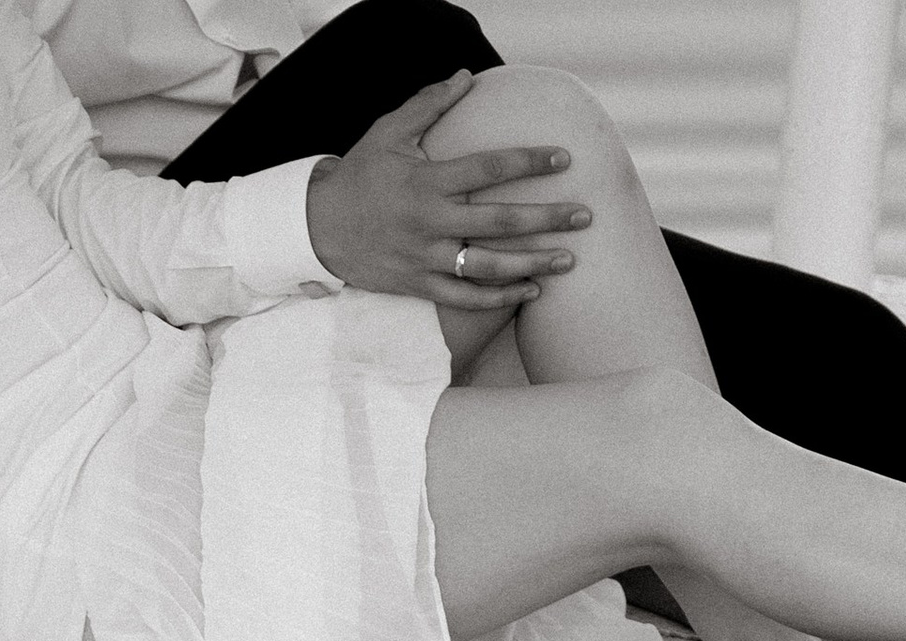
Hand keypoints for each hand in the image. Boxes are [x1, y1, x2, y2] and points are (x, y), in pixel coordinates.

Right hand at [304, 73, 590, 307]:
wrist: (320, 227)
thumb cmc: (361, 174)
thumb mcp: (389, 132)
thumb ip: (429, 105)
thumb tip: (465, 77)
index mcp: (427, 180)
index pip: (488, 168)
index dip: (529, 161)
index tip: (564, 157)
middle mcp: (431, 221)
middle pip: (500, 221)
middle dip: (547, 218)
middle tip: (584, 216)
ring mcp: (427, 257)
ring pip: (490, 266)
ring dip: (533, 264)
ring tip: (569, 259)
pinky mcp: (422, 286)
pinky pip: (469, 298)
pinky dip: (502, 297)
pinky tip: (533, 290)